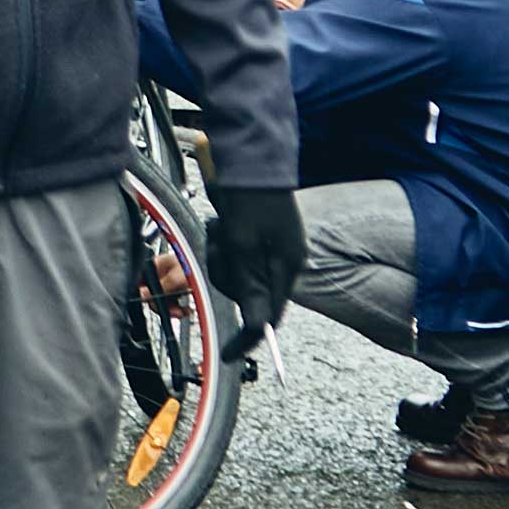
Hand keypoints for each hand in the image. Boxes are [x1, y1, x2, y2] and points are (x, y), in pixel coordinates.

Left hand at [204, 181, 304, 342]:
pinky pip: (234, 254)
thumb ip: (250, 287)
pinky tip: (222, 222)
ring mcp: (270, 246)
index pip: (271, 315)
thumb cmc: (249, 197)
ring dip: (221, 256)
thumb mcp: (244, 245)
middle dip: (228, 276)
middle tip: (221, 247)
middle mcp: (282, 258)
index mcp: (287, 264)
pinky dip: (223, 244)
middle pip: (249, 293)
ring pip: (237, 273)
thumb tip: (258, 327)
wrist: (248, 154)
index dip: (249, 337)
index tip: (229, 355)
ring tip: (222, 228)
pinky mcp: (256, 235)